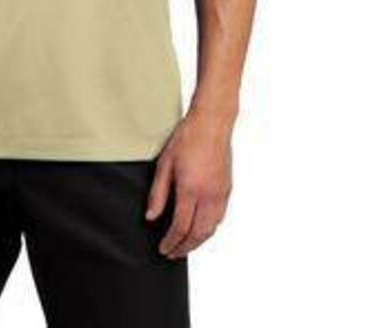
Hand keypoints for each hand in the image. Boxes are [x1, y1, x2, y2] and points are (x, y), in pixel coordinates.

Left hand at [144, 107, 232, 259]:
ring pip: (211, 229)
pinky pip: (219, 218)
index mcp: (190, 189)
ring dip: (198, 242)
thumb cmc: (187, 138)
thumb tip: (151, 217)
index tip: (163, 248)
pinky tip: (200, 230)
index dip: (171, 242)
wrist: (212, 123)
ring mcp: (220, 194)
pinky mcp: (227, 190)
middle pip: (198, 234)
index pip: (180, 227)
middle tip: (172, 254)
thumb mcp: (164, 163)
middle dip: (184, 248)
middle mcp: (208, 196)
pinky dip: (209, 230)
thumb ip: (158, 193)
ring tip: (184, 246)